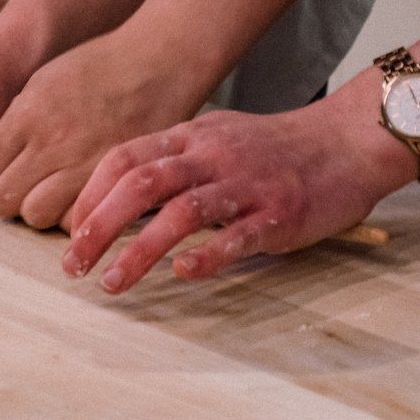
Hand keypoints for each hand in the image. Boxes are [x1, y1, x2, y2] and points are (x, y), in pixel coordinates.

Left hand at [0, 30, 207, 230]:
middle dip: (11, 195)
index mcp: (28, 114)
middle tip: (27, 186)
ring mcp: (82, 163)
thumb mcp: (43, 80)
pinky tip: (79, 199)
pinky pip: (75, 218)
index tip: (6, 170)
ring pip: (35, 214)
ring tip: (53, 194)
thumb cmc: (99, 67)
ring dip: (39, 209)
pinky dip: (72, 216)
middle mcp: (51, 142)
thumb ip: (14, 120)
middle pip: (4, 197)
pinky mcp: (112, 179)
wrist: (156, 63)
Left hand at [63, 86, 415, 292]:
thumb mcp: (216, 137)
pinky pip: (239, 236)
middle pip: (140, 184)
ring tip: (112, 282)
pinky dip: (207, 256)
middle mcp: (212, 155)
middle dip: (98, 226)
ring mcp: (246, 183)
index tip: (69, 231)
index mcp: (190, 137)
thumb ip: (173, 161)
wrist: (350, 139)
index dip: (90, 195)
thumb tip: (121, 196)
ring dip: (139, 250)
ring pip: (181, 212)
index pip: (123, 159)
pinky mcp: (280, 212)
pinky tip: (182, 275)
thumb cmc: (276, 147)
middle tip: (72, 264)